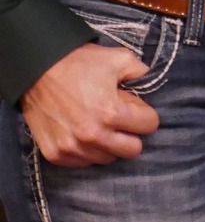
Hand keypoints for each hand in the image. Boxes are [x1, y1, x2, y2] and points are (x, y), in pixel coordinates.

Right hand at [21, 43, 160, 167]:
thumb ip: (141, 72)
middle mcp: (93, 135)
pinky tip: (86, 134)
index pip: (149, 125)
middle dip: (133, 134)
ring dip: (111, 144)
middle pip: (132, 150)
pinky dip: (89, 151)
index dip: (146, 114)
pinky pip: (83, 163)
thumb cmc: (81, 63)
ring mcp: (72, 148)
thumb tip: (149, 83)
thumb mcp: (120, 58)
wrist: (38, 71)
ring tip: (103, 125)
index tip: (137, 107)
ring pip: (108, 158)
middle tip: (124, 121)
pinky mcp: (55, 155)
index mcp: (112, 112)